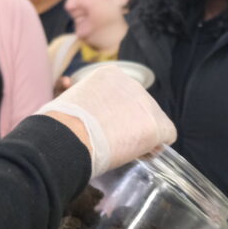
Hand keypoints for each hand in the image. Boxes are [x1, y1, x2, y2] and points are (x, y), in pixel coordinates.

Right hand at [38, 65, 175, 176]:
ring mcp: (145, 103)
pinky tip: (142, 154)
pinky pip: (167, 135)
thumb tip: (85, 117)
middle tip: (113, 142)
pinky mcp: (155, 124)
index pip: (125, 95)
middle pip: (141, 107)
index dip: (119, 115)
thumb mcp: (70, 102)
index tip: (107, 129)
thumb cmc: (59, 127)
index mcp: (109, 74)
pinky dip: (157, 147)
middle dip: (132, 124)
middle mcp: (131, 83)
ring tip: (122, 150)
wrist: (67, 138)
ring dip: (143, 136)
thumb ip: (86, 104)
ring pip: (154, 121)